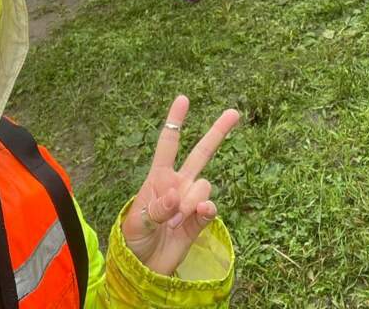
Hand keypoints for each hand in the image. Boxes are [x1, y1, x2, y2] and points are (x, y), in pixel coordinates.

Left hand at [121, 96, 239, 274]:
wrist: (145, 269)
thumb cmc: (133, 240)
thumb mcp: (137, 223)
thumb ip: (156, 208)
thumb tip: (177, 197)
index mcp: (158, 178)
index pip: (169, 144)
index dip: (175, 121)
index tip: (183, 99)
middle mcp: (178, 184)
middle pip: (201, 153)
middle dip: (217, 132)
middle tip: (234, 113)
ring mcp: (191, 201)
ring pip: (203, 184)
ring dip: (190, 200)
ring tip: (175, 219)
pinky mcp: (201, 219)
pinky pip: (210, 206)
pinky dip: (206, 208)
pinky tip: (200, 212)